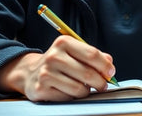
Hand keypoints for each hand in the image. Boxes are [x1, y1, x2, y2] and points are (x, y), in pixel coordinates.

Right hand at [0, 35, 115, 100]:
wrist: (30, 72)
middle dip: (100, 82)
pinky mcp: (41, 89)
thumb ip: (93, 55)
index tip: (111, 72)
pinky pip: (68, 98)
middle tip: (103, 85)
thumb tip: (109, 63)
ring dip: (87, 91)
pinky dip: (74, 97)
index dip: (105, 65)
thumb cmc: (59, 61)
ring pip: (79, 88)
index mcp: (64, 42)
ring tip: (85, 87)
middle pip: (88, 73)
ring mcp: (46, 72)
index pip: (92, 54)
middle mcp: (54, 55)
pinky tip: (70, 91)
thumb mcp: (74, 51)